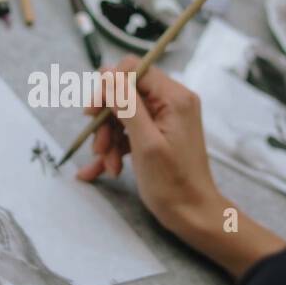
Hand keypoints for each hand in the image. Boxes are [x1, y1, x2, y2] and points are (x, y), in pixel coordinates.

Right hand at [77, 56, 222, 234]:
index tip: (92, 112)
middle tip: (98, 146)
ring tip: (109, 165)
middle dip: (107, 120)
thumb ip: (127, 105)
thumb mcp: (145, 143)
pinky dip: (115, 149)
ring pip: (123, 115)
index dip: (108, 87)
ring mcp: (165, 119)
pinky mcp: (159, 135)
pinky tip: (103, 170)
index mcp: (174, 97)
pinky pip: (129, 132)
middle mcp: (172, 102)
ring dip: (109, 139)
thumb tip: (107, 72)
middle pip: (125, 93)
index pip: (133, 69)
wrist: (193, 215)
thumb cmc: (173, 184)